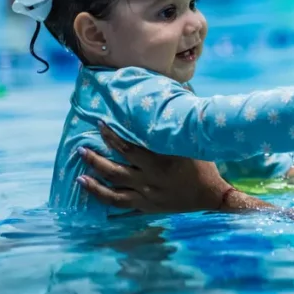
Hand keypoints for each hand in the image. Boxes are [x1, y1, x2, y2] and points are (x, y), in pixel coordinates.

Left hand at [77, 123, 231, 212]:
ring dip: (94, 177)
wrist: (212, 195)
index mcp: (161, 162)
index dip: (111, 136)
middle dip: (95, 158)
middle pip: (115, 169)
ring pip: (113, 187)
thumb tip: (180, 87)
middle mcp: (150, 180)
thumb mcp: (193, 142)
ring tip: (80, 168)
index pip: (128, 148)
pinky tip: (88, 186)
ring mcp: (147, 195)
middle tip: (80, 148)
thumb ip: (181, 118)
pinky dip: (101, 195)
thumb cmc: (204, 165)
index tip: (100, 124)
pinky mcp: (146, 206)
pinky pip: (119, 202)